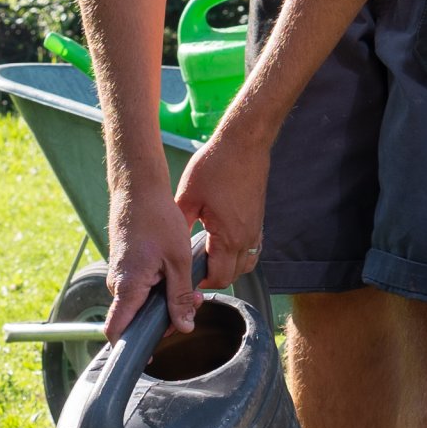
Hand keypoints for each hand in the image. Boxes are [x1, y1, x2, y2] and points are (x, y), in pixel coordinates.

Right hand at [101, 171, 202, 339]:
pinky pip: (138, 288)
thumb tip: (183, 327)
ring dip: (163, 302)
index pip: (116, 330)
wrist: (138, 190)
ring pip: (138, 303)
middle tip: (192, 305)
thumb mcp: (178, 261)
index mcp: (127, 286)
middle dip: (162, 320)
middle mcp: (117, 284)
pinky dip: (157, 288)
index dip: (129, 347)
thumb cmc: (157, 219)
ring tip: (189, 287)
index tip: (150, 355)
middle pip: (133, 319)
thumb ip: (179, 297)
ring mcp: (118, 275)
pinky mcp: (124, 266)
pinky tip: (175, 274)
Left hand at [175, 118, 270, 292]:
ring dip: (229, 267)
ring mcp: (256, 230)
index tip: (186, 277)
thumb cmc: (216, 165)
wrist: (245, 143)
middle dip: (213, 278)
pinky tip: (224, 245)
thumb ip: (180, 223)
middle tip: (193, 270)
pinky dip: (240, 254)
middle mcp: (246, 238)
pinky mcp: (259, 221)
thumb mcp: (188, 196)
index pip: (219, 278)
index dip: (201, 283)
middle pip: (233, 276)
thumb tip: (168, 242)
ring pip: (246, 264)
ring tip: (208, 259)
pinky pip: (253, 249)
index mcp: (228, 237)